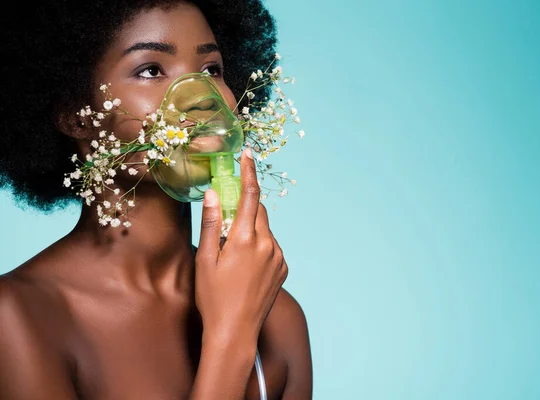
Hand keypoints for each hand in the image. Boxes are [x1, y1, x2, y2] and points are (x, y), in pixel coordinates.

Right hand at [195, 148, 287, 341]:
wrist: (235, 331)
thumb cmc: (213, 297)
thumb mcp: (205, 259)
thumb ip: (211, 223)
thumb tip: (214, 194)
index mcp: (246, 239)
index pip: (251, 195)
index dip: (248, 171)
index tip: (247, 154)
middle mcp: (268, 244)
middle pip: (260, 210)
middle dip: (245, 205)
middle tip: (228, 214)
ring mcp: (279, 257)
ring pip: (265, 229)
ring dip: (251, 229)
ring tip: (232, 253)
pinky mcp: (283, 268)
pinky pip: (272, 246)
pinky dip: (260, 245)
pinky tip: (245, 265)